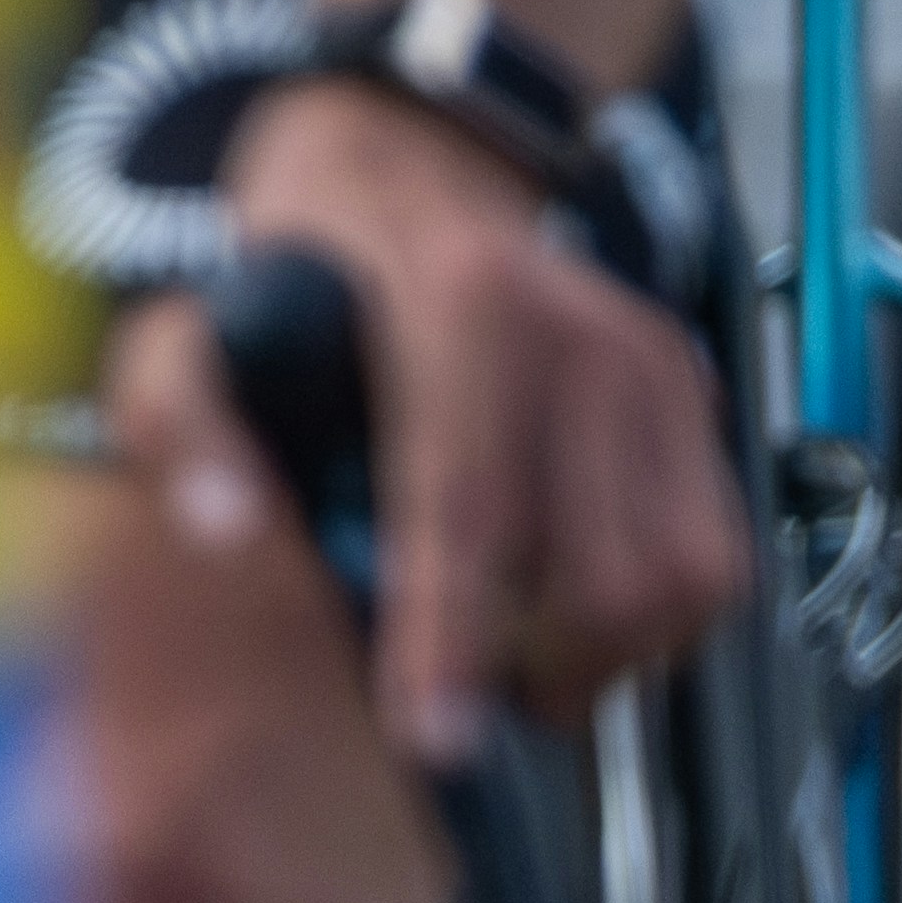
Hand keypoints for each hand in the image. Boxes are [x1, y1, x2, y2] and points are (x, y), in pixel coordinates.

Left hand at [123, 81, 750, 756]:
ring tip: (523, 654)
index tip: (436, 739)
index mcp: (461, 312)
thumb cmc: (301, 272)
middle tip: (462, 692)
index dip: (454, 637)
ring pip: (682, 574)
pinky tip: (573, 599)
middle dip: (539, 666)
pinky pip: (716, 548)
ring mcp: (654, 359)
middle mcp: (583, 333)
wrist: (417, 162)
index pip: (472, 507)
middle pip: (603, 568)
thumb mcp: (194, 328)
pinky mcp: (692, 385)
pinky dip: (657, 609)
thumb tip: (227, 532)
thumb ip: (184, 425)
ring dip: (608, 651)